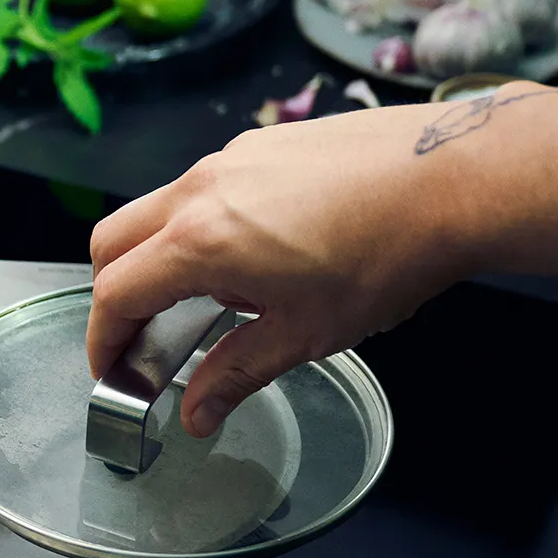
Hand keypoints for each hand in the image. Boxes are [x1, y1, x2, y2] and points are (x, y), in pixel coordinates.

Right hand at [88, 93, 512, 435]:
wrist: (453, 177)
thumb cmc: (387, 255)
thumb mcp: (304, 335)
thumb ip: (236, 374)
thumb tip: (197, 413)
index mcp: (199, 242)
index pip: (115, 293)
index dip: (104, 340)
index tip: (112, 370)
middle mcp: (201, 190)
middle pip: (114, 242)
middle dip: (114, 294)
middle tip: (139, 338)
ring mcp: (231, 159)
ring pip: (158, 209)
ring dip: (159, 258)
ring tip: (213, 302)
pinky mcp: (264, 143)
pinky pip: (205, 187)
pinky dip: (200, 226)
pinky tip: (258, 258)